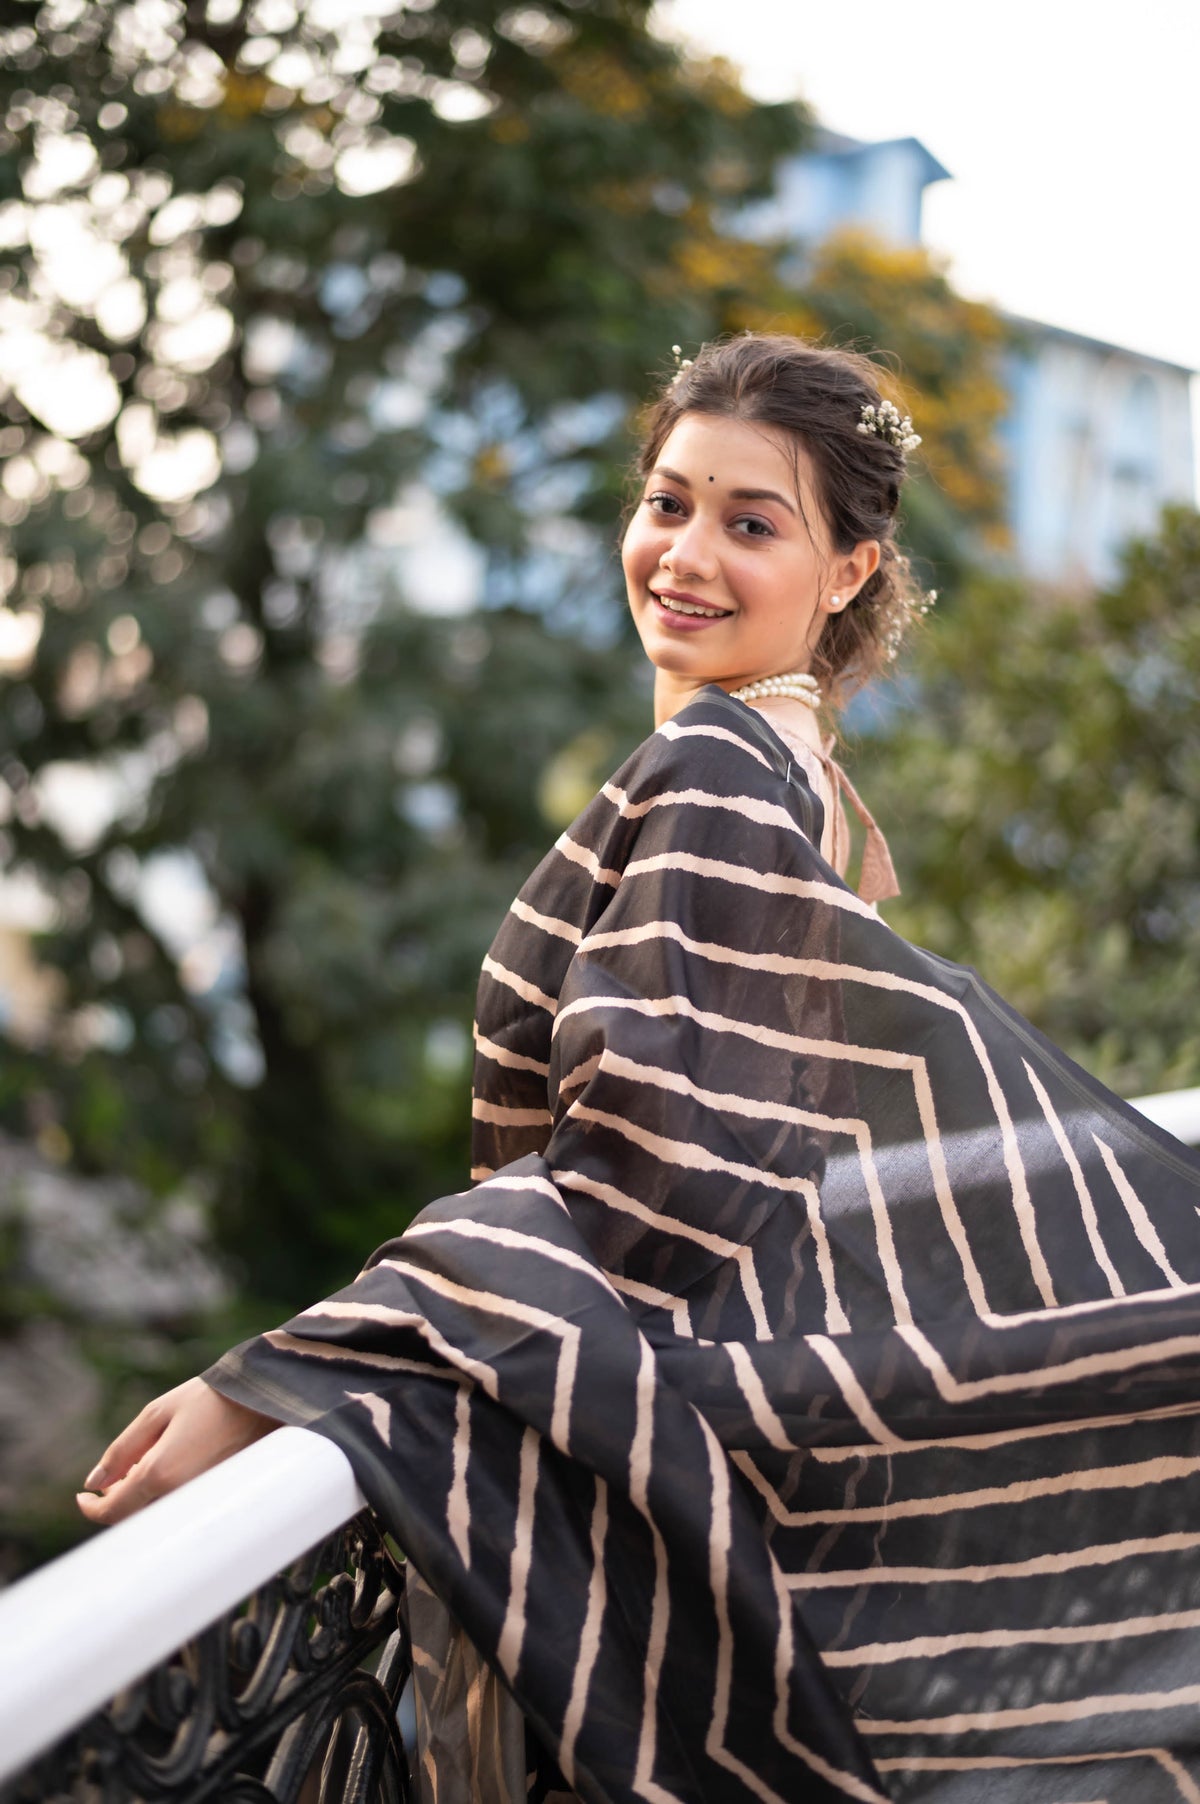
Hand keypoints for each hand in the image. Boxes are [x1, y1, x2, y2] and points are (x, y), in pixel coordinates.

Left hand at [76, 1377, 278, 1526]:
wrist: (266, 1399)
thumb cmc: (211, 1399)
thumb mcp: (158, 1413)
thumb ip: (121, 1449)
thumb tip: (95, 1481)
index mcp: (160, 1474)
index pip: (113, 1511)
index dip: (91, 1508)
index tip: (82, 1497)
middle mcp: (180, 1495)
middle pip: (133, 1516)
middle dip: (116, 1499)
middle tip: (114, 1475)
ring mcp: (200, 1500)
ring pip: (155, 1512)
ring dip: (139, 1496)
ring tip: (143, 1464)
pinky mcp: (215, 1499)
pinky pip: (177, 1507)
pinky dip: (162, 1494)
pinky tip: (168, 1467)